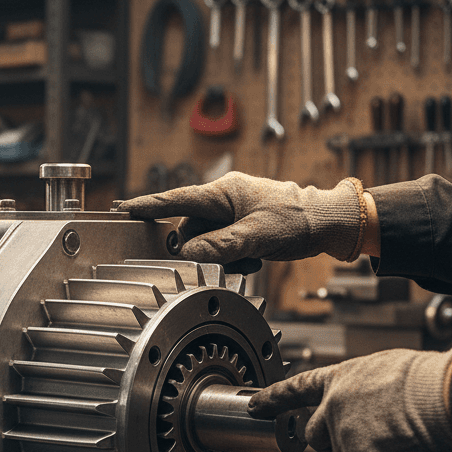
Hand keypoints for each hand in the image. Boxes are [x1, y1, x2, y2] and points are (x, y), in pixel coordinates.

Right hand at [118, 172, 366, 271]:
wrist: (328, 223)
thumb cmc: (297, 221)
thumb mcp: (255, 237)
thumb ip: (219, 246)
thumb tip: (188, 253)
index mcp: (223, 192)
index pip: (176, 199)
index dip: (148, 206)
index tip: (123, 210)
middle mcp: (224, 199)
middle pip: (191, 228)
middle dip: (202, 247)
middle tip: (225, 258)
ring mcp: (232, 213)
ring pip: (206, 240)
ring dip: (220, 255)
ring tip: (247, 258)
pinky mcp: (241, 225)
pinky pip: (222, 244)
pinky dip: (232, 256)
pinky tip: (251, 258)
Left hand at [248, 345, 451, 451]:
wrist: (448, 396)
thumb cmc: (432, 381)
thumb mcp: (388, 370)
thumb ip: (367, 391)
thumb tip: (373, 410)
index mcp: (341, 378)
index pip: (298, 388)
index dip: (275, 398)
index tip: (254, 405)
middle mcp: (334, 406)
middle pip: (314, 437)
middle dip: (337, 447)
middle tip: (372, 446)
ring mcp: (343, 433)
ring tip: (407, 447)